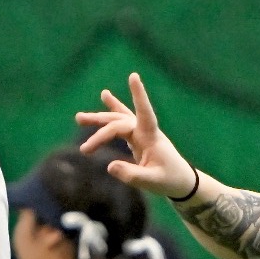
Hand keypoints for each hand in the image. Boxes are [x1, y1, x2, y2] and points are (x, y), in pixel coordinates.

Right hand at [76, 73, 197, 199]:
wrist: (180, 181)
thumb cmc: (170, 180)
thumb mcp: (152, 182)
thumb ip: (132, 175)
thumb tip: (109, 166)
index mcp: (151, 137)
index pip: (145, 112)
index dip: (139, 95)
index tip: (133, 76)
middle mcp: (145, 131)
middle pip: (120, 121)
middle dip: (101, 129)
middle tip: (84, 147)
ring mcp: (140, 133)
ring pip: (118, 120)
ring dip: (100, 119)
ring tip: (79, 118)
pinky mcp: (137, 138)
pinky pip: (121, 123)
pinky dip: (111, 113)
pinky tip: (104, 98)